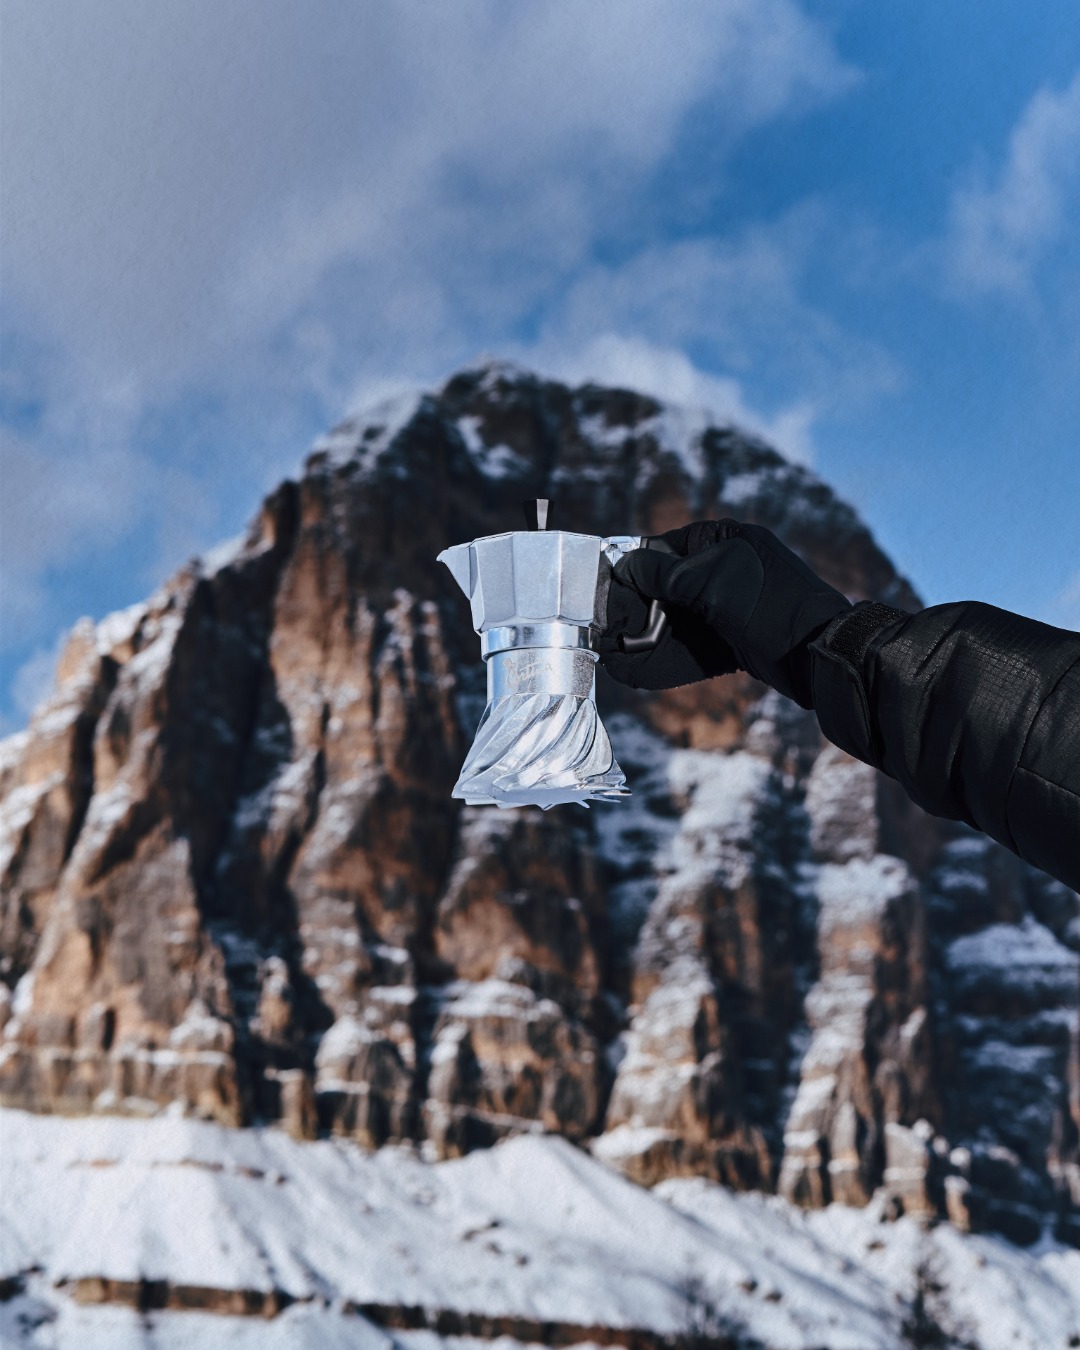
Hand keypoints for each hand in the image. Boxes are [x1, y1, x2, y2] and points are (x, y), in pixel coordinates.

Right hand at [598, 519, 850, 704]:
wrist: (821, 658)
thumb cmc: (770, 609)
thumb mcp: (712, 585)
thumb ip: (666, 574)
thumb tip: (625, 565)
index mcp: (725, 538)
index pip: (665, 548)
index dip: (634, 571)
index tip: (605, 592)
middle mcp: (726, 567)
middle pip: (667, 587)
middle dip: (637, 611)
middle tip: (608, 630)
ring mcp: (731, 603)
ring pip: (677, 618)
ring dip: (647, 638)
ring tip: (615, 654)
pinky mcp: (734, 636)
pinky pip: (692, 642)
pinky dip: (668, 656)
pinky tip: (638, 670)